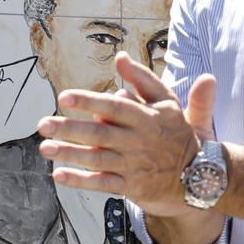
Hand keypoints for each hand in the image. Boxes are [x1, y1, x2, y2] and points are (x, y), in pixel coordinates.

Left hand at [36, 53, 217, 216]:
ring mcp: (134, 165)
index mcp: (148, 118)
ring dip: (69, 154)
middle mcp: (139, 141)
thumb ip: (144, 79)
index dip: (90, 102)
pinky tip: (59, 174)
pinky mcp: (132, 186)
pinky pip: (102, 183)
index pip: (115, 107)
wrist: (200, 176)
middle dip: (70, 129)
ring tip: (45, 147)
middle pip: (100, 134)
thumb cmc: (178, 134)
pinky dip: (80, 180)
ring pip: (97, 159)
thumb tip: (120, 57)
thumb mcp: (170, 102)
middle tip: (43, 124)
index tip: (64, 97)